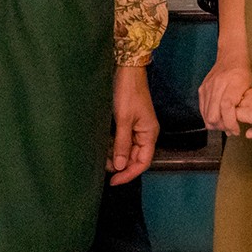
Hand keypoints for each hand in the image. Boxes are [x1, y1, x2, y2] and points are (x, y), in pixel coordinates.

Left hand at [109, 65, 158, 184]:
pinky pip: (124, 141)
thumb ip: (122, 144)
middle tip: (103, 167)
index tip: (113, 181)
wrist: (127, 70)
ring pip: (128, 151)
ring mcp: (137, 128)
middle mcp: (145, 134)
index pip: (142, 163)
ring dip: (116, 156)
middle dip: (120, 165)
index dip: (129, 174)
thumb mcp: (124, 119)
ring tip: (102, 158)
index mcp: (149, 134)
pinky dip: (115, 146)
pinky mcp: (129, 123)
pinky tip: (104, 148)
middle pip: (135, 158)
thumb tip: (120, 166)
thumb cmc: (128, 93)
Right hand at [198, 50, 251, 136]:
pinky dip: (209, 116)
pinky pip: (202, 109)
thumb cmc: (243, 73)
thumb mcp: (250, 89)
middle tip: (230, 129)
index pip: (226, 108)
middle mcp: (217, 85)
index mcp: (232, 84)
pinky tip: (217, 116)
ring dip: (215, 124)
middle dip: (222, 127)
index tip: (236, 130)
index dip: (230, 123)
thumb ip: (243, 106)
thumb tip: (235, 126)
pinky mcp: (201, 89)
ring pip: (206, 115)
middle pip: (213, 115)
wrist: (231, 56)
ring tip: (224, 124)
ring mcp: (207, 87)